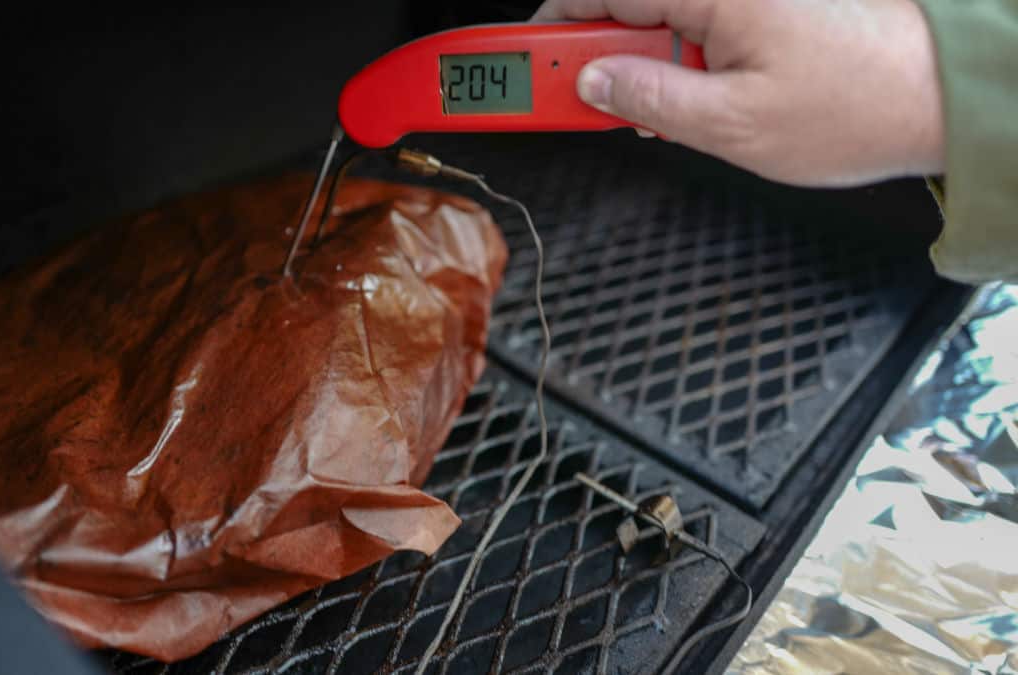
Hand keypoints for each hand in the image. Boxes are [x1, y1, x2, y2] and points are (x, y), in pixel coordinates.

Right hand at [533, 0, 944, 186]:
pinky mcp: (758, 17)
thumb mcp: (731, 124)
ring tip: (654, 120)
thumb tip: (591, 84)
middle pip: (621, 9)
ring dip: (637, 72)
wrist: (940, 101)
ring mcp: (742, 1)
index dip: (545, 31)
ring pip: (653, 26)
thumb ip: (647, 99)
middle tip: (574, 107)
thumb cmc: (857, 106)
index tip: (512, 64)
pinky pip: (691, 34)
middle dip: (590, 59)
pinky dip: (674, 71)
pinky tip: (687, 109)